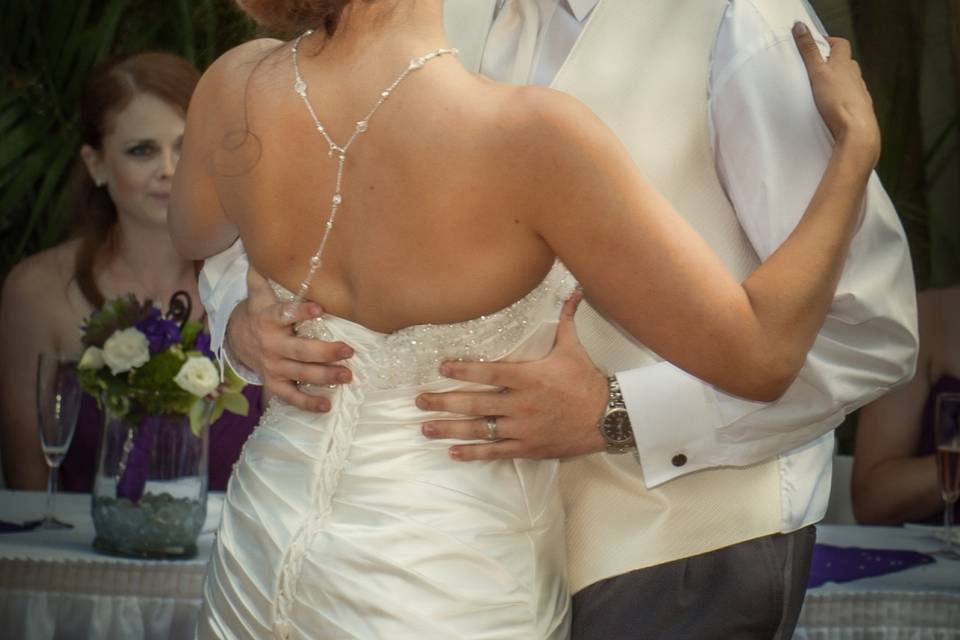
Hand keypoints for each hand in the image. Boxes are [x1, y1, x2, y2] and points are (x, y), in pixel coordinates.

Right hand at [225, 267, 353, 412]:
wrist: (238, 341)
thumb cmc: (260, 313)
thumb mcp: (259, 294)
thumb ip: (263, 274)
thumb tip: (261, 248)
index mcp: (268, 319)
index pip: (284, 314)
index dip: (300, 311)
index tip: (319, 308)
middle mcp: (271, 344)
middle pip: (299, 350)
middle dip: (324, 352)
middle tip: (348, 350)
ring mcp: (273, 366)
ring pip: (300, 373)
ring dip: (325, 377)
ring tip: (347, 376)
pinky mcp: (274, 383)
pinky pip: (290, 396)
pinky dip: (308, 403)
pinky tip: (327, 405)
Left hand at [416, 291, 608, 460]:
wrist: (608, 418)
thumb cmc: (586, 382)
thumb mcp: (573, 348)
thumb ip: (565, 319)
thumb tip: (572, 290)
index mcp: (528, 377)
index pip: (489, 372)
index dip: (463, 369)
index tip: (441, 367)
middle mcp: (520, 403)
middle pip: (474, 403)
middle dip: (443, 402)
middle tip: (419, 401)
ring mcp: (522, 428)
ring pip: (479, 429)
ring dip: (449, 429)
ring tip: (425, 428)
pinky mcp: (527, 447)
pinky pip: (496, 451)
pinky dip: (474, 452)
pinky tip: (453, 451)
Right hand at [793, 22, 879, 163]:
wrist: (856, 130)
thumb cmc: (837, 101)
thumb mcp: (817, 72)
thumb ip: (809, 51)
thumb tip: (800, 27)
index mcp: (845, 64)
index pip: (840, 45)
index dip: (829, 42)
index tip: (816, 44)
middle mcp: (855, 76)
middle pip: (846, 62)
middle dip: (833, 61)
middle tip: (817, 65)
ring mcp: (859, 93)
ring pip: (849, 81)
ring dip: (838, 80)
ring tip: (823, 87)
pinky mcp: (858, 109)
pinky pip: (850, 98)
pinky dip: (842, 97)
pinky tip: (833, 105)